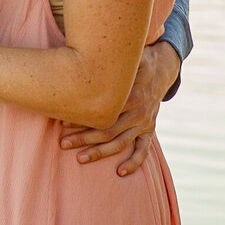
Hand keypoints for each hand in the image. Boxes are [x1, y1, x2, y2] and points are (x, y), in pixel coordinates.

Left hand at [59, 40, 179, 175]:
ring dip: (99, 152)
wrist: (162, 68)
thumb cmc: (136, 59)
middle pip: (108, 129)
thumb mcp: (129, 55)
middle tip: (63, 142)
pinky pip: (143, 150)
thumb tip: (86, 51)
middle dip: (84, 138)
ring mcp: (144, 122)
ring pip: (120, 142)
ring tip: (79, 158)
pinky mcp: (149, 130)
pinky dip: (134, 162)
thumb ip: (113, 58)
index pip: (105, 111)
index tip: (63, 122)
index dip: (84, 118)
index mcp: (132, 94)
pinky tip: (120, 172)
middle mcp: (139, 111)